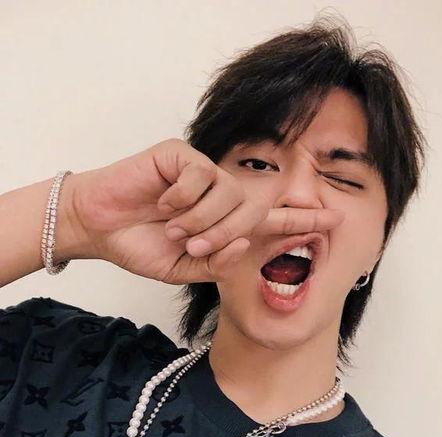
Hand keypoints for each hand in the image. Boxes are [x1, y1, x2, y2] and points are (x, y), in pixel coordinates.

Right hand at [66, 138, 344, 283]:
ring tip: (174, 226)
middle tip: (194, 244)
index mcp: (222, 222)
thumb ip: (217, 262)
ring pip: (229, 193)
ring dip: (202, 218)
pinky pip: (200, 175)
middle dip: (226, 233)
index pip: (269, 220)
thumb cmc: (140, 246)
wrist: (99, 228)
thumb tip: (247, 245)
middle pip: (251, 210)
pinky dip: (182, 196)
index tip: (333, 221)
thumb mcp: (183, 267)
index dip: (300, 220)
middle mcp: (218, 194)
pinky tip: (162, 202)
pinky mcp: (180, 154)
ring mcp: (201, 172)